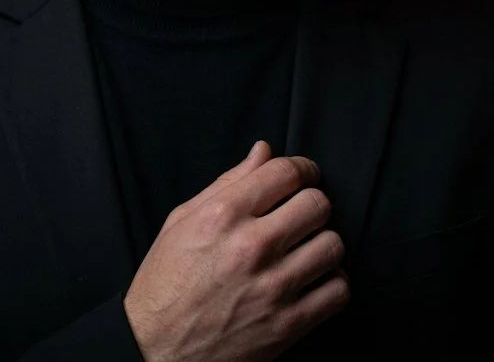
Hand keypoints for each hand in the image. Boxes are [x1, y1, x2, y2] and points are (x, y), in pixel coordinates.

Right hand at [122, 139, 348, 361]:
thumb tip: (263, 151)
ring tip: (308, 248)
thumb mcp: (183, 220)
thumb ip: (227, 182)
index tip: (305, 175)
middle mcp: (252, 246)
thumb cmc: (166, 281)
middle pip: (317, 204)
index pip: (286, 173)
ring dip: (323, 242)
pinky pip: (338, 291)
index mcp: (223, 214)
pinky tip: (313, 280)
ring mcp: (273, 287)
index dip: (302, 167)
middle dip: (313, 203)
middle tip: (303, 213)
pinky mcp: (287, 325)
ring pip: (333, 245)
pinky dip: (333, 283)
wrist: (155, 350)